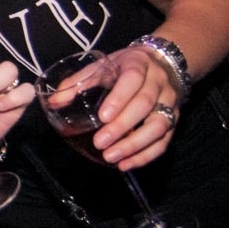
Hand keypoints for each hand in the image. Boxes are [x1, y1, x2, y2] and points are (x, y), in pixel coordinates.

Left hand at [89, 46, 182, 169]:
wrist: (163, 62)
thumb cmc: (125, 66)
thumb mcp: (102, 66)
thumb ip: (78, 82)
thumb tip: (53, 102)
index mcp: (139, 64)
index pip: (132, 80)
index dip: (119, 99)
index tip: (102, 117)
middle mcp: (158, 83)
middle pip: (145, 105)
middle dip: (123, 126)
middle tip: (100, 143)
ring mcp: (170, 102)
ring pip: (159, 126)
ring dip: (135, 145)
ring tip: (111, 157)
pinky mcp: (175, 120)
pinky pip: (165, 141)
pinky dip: (146, 155)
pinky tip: (127, 164)